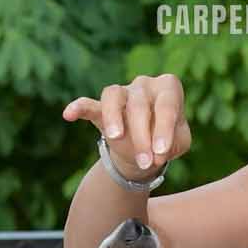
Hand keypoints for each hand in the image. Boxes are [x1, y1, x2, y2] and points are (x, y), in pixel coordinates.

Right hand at [63, 73, 191, 178]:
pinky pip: (88, 103)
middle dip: (142, 137)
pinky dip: (79, 107)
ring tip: (115, 138)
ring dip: (114, 119)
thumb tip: (156, 152)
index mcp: (168, 88)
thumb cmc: (166, 139)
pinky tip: (68, 114)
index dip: (164, 130)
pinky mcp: (102, 105)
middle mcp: (145, 84)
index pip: (167, 106)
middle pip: (139, 105)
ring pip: (114, 96)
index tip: (161, 154)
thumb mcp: (178, 143)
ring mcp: (123, 92)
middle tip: (146, 163)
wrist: (146, 148)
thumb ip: (172, 144)